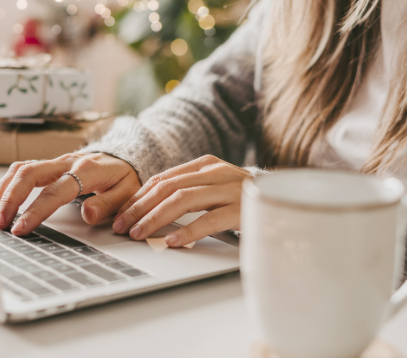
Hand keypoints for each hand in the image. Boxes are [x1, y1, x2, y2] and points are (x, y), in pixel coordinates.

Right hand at [0, 153, 140, 235]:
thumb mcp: (127, 192)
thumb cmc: (124, 177)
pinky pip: (21, 169)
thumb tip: (87, 214)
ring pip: (20, 168)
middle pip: (29, 173)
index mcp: (86, 170)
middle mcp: (66, 162)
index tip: (20, 228)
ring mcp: (55, 162)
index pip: (55, 191)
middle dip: (10, 198)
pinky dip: (6, 185)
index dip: (35, 210)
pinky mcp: (48, 165)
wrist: (124, 157)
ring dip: (2, 191)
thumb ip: (108, 204)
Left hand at [112, 155, 249, 246]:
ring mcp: (230, 189)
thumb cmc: (242, 198)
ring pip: (183, 200)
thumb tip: (145, 207)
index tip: (121, 215)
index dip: (137, 197)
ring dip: (156, 218)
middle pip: (167, 188)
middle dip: (140, 208)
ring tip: (140, 234)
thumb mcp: (212, 187)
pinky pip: (210, 220)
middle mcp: (216, 172)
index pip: (162, 178)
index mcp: (205, 164)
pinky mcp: (243, 209)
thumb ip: (185, 190)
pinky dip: (189, 232)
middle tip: (123, 227)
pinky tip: (173, 242)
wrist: (285, 198)